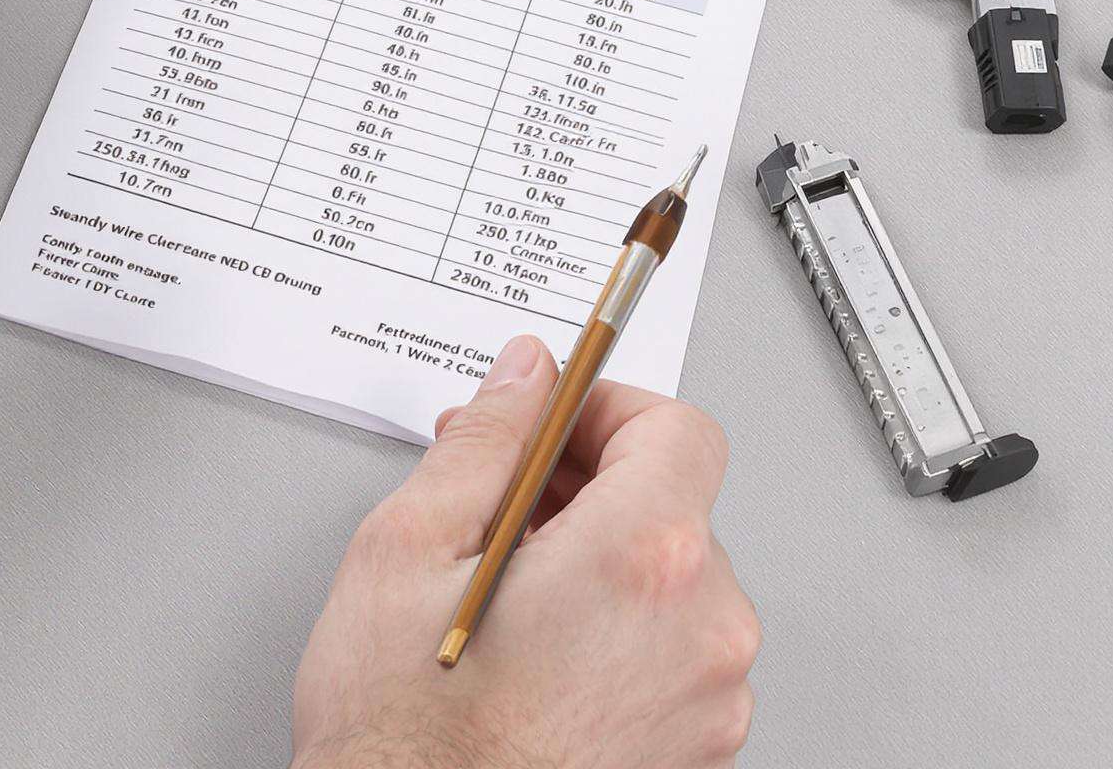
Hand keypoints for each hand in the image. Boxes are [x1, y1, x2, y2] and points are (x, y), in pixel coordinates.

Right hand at [290, 335, 759, 768]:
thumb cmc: (404, 740)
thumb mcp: (408, 549)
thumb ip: (484, 443)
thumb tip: (524, 381)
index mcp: (641, 561)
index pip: (677, 431)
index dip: (607, 411)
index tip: (555, 424)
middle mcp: (700, 632)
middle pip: (674, 510)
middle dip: (589, 494)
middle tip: (497, 512)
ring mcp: (708, 705)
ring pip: (673, 589)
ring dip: (602, 571)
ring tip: (507, 602)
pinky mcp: (696, 755)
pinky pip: (672, 662)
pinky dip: (617, 642)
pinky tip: (536, 660)